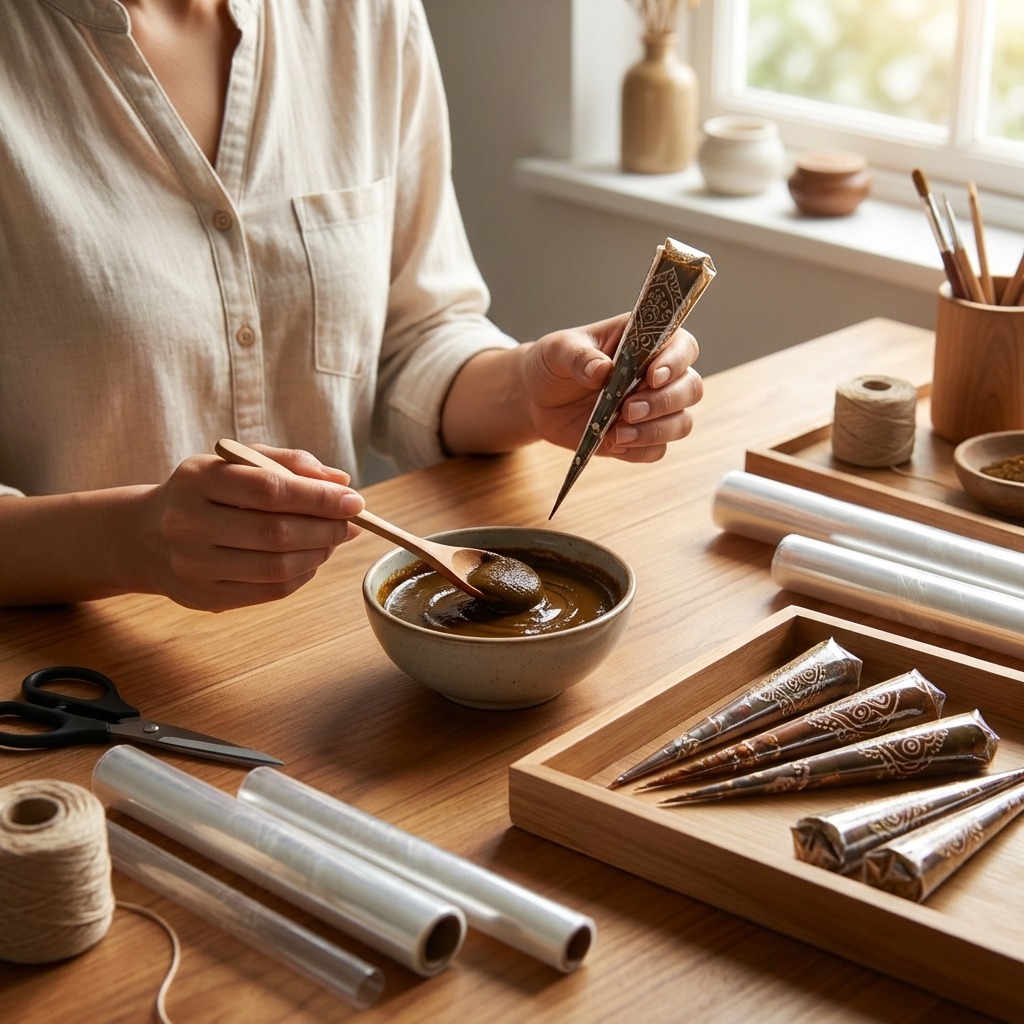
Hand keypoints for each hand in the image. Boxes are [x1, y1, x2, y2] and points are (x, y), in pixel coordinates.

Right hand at [136, 445, 364, 610]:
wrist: (145, 536)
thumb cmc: (205, 493)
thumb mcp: (237, 463)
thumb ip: (288, 464)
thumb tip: (340, 480)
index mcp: (198, 478)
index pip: (270, 489)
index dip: (319, 498)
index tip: (354, 501)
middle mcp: (188, 522)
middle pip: (275, 533)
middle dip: (326, 529)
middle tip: (352, 524)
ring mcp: (192, 564)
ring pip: (275, 567)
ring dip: (318, 554)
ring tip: (333, 541)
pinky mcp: (203, 597)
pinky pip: (269, 592)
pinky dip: (301, 576)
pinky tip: (310, 560)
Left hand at [520, 313, 702, 462]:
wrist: (537, 399)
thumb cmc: (553, 364)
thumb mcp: (557, 351)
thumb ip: (578, 357)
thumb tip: (602, 370)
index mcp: (644, 341)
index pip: (682, 346)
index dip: (676, 362)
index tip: (652, 377)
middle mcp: (657, 374)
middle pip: (691, 388)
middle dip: (664, 402)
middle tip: (627, 410)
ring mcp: (652, 408)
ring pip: (682, 422)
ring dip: (654, 431)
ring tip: (616, 434)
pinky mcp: (640, 437)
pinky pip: (658, 450)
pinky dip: (639, 450)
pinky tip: (613, 444)